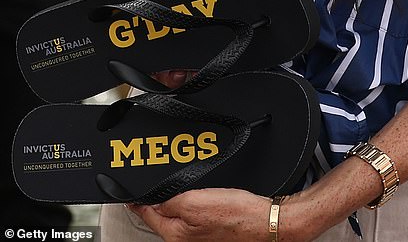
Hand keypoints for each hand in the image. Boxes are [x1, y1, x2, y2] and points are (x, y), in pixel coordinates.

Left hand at [128, 187, 273, 241]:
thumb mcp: (193, 201)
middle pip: (162, 217)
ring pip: (179, 217)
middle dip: (158, 200)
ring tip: (176, 188)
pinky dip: (193, 205)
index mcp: (175, 235)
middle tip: (153, 186)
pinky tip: (201, 196)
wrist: (264, 221)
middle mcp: (184, 241)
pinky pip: (194, 217)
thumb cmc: (235, 214)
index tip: (129, 194)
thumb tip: (148, 203)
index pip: (148, 215)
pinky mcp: (213, 232)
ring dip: (176, 201)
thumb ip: (168, 201)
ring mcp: (199, 237)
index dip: (138, 201)